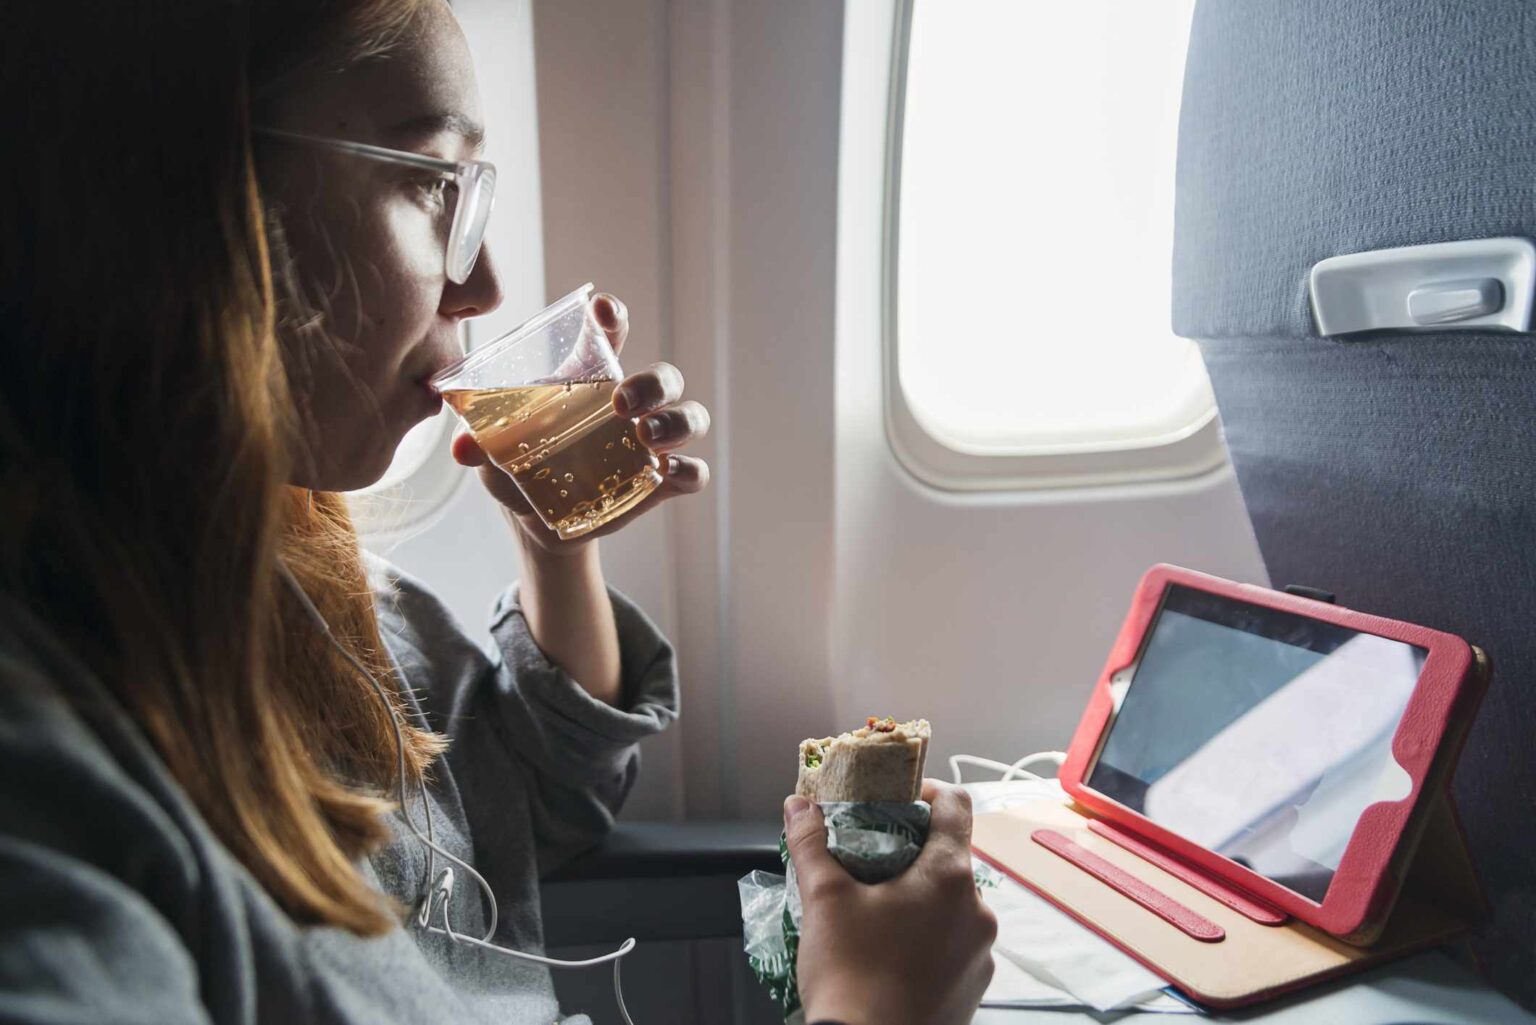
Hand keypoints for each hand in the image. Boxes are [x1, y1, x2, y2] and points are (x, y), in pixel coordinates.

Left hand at [451, 293, 710, 554]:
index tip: (602, 311)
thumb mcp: (494, 455)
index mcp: (591, 378)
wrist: (537, 523)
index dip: (612, 317)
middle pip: (663, 377)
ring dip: (675, 422)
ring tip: (646, 437)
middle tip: (620, 401)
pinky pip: (694, 471)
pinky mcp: (663, 482)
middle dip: (651, 382)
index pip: (611, 334)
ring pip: (690, 416)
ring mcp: (653, 442)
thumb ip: (480, 444)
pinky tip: (672, 474)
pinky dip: (690, 471)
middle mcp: (632, 403)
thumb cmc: (518, 469)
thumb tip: (461, 447)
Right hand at [787, 779, 996, 1024]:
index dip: (927, 791)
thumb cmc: (850, 974)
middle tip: (870, 859)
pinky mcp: (975, 989)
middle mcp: (978, 912)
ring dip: (922, 898)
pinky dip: (929, 938)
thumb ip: (811, 844)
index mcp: (949, 878)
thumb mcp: (823, 899)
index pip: (956, 806)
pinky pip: (955, 946)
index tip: (897, 798)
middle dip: (912, 852)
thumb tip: (798, 805)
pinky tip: (892, 953)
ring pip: (954, 905)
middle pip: (952, 858)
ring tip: (877, 912)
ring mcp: (981, 954)